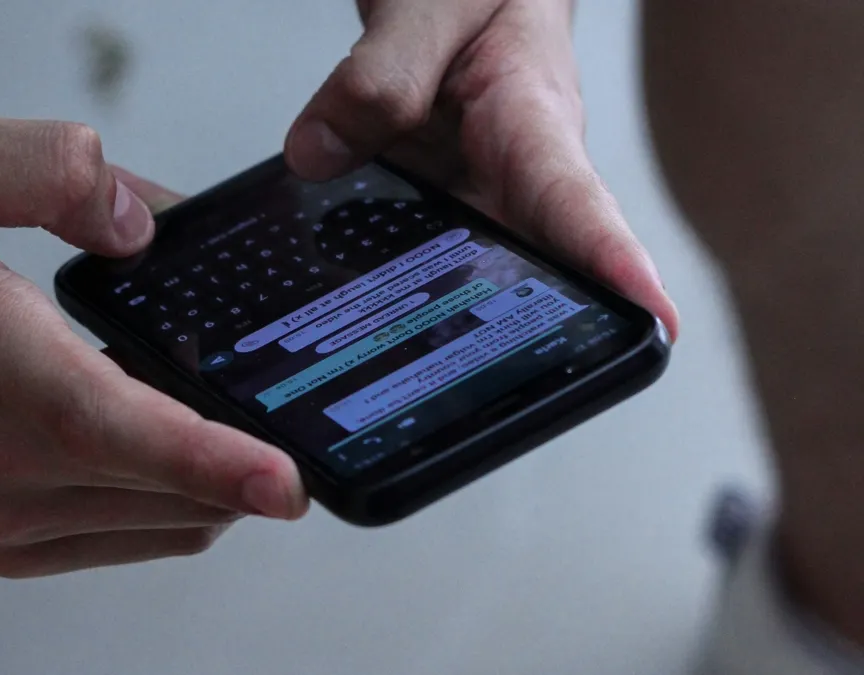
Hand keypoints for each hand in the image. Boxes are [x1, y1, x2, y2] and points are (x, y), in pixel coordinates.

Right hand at [0, 109, 306, 577]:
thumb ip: (51, 167)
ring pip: (151, 527)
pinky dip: (162, 512)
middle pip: (164, 490)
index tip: (287, 481)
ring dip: (209, 486)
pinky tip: (167, 468)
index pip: (123, 430)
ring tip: (225, 430)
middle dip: (242, 458)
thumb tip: (143, 221)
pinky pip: (110, 546)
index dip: (217, 460)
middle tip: (275, 408)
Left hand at [286, 0, 679, 338]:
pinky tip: (341, 313)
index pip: (577, 201)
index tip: (654, 318)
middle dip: (510, 336)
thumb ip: (377, 75)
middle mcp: (518, 177)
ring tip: (385, 376)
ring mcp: (481, 200)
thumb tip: (318, 153)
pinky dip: (384, 283)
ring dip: (434, 321)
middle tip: (476, 392)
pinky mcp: (442, 207)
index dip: (614, 264)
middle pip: (530, 272)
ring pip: (466, 276)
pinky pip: (419, 255)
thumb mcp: (425, 9)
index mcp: (534, 120)